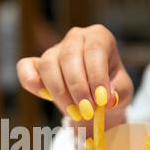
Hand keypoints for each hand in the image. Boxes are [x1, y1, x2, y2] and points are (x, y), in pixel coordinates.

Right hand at [17, 25, 132, 125]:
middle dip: (78, 88)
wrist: (97, 99)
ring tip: (75, 113)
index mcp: (98, 37)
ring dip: (60, 92)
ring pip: (48, 65)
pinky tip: (44, 96)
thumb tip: (107, 98)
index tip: (101, 101)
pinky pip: (25, 68)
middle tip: (87, 112)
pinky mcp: (36, 64)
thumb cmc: (111, 89)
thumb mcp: (123, 90)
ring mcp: (53, 50)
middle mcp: (75, 38)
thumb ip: (119, 91)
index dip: (96, 76)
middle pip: (69, 57)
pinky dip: (30, 81)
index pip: (94, 50)